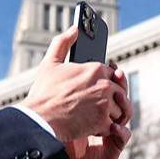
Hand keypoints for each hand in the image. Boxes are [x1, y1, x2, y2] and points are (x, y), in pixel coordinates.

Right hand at [23, 28, 130, 142]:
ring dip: (111, 115)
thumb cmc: (44, 93)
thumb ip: (63, 42)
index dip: (109, 83)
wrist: (39, 120)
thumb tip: (74, 29)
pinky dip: (105, 129)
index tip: (101, 90)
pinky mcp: (103, 122)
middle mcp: (104, 85)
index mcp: (95, 69)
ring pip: (120, 110)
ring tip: (98, 118)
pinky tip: (94, 128)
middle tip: (100, 107)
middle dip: (113, 100)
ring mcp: (105, 104)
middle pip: (120, 92)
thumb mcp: (50, 63)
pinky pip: (113, 126)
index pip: (114, 75)